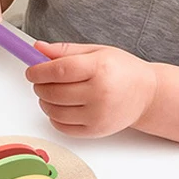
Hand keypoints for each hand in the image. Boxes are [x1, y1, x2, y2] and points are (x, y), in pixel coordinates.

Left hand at [25, 41, 157, 136]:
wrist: (147, 94)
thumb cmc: (122, 70)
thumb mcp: (97, 51)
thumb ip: (65, 50)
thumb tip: (37, 48)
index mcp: (99, 68)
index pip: (59, 70)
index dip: (38, 71)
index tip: (31, 71)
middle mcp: (99, 93)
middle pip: (54, 92)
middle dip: (39, 86)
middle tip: (40, 81)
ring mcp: (98, 115)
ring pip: (54, 111)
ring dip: (45, 101)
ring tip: (51, 93)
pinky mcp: (96, 130)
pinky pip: (63, 127)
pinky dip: (54, 117)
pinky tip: (60, 107)